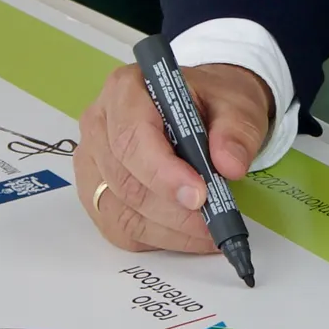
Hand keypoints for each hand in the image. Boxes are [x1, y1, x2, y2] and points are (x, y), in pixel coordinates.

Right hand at [76, 62, 272, 254]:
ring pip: (121, 211)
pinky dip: (158, 239)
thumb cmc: (211, 103)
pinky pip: (120, 229)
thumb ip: (236, 130)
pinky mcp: (96, 193)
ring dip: (168, 230)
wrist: (201, 112)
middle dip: (172, 210)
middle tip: (214, 222)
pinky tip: (188, 236)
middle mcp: (98, 124)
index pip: (132, 137)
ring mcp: (92, 162)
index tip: (199, 195)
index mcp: (125, 90)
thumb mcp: (236, 104)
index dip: (163, 172)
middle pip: (124, 179)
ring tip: (209, 233)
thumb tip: (230, 165)